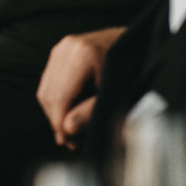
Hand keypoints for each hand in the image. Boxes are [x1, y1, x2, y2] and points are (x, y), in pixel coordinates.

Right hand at [37, 26, 124, 148]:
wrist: (140, 43)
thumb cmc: (134, 68)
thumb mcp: (117, 93)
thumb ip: (91, 111)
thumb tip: (67, 129)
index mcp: (83, 55)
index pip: (59, 96)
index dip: (60, 123)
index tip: (68, 143)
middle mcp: (67, 48)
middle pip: (49, 94)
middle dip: (57, 120)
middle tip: (71, 142)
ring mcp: (62, 48)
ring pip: (45, 89)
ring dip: (54, 112)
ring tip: (71, 130)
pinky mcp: (60, 51)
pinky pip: (49, 82)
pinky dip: (56, 101)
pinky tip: (69, 113)